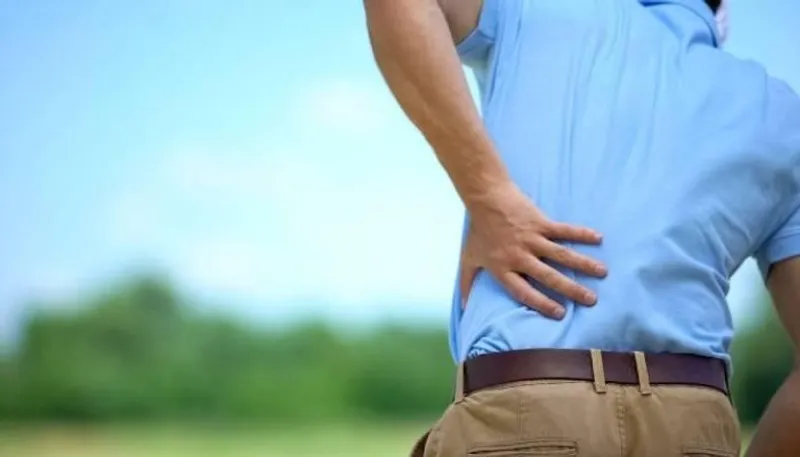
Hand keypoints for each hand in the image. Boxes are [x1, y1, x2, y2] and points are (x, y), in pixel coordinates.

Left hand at [460, 182, 606, 318]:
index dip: (541, 304)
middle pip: (548, 277)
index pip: (524, 292)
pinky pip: (564, 230)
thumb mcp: (468, 259)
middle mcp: (520, 256)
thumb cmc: (478, 231)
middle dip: (571, 289)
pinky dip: (581, 233)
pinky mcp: (541, 223)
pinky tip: (598, 238)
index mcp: (504, 269)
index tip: (560, 314)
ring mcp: (532, 239)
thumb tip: (462, 307)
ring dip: (583, 263)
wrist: (485, 198)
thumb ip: (467, 283)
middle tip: (591, 300)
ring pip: (561, 254)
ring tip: (602, 272)